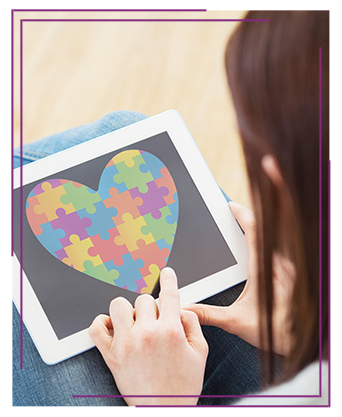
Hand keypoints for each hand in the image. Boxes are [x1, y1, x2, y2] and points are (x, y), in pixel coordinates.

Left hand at [88, 267, 207, 405]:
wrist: (163, 411)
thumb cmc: (181, 386)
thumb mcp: (200, 353)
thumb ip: (192, 324)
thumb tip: (180, 308)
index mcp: (170, 331)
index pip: (169, 294)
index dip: (169, 278)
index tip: (166, 272)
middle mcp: (146, 333)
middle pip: (143, 299)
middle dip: (151, 307)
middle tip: (154, 320)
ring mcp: (126, 343)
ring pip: (118, 305)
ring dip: (127, 310)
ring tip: (133, 322)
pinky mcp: (110, 355)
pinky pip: (96, 328)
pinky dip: (101, 322)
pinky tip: (112, 325)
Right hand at [184, 201, 294, 356]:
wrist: (300, 341)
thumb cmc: (273, 329)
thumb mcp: (236, 322)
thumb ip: (209, 315)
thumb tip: (187, 309)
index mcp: (261, 268)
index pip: (253, 231)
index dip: (242, 214)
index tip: (230, 206)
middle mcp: (275, 264)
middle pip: (263, 232)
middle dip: (247, 221)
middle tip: (231, 217)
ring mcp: (284, 269)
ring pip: (270, 242)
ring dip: (256, 235)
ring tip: (240, 233)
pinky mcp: (288, 276)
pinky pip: (275, 253)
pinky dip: (264, 248)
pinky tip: (255, 258)